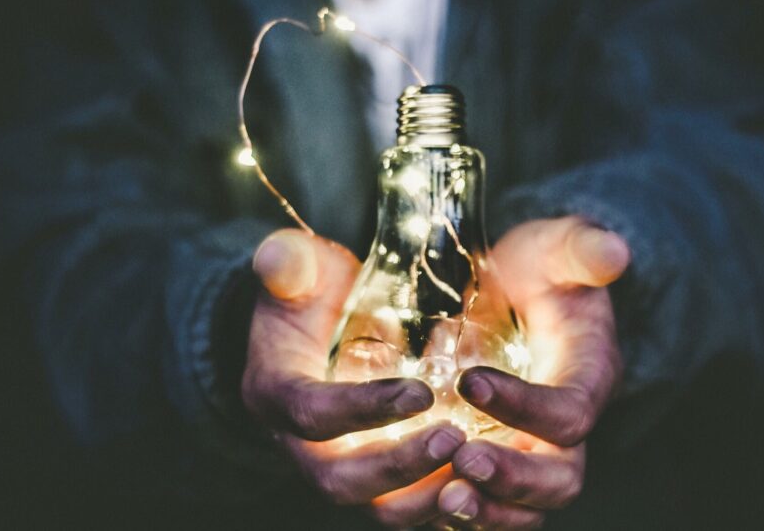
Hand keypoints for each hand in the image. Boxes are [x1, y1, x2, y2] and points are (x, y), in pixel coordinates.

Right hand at [242, 229, 466, 526]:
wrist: (316, 327)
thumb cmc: (311, 292)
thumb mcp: (298, 268)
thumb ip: (289, 262)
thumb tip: (277, 258)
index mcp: (275, 393)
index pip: (311, 414)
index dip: (363, 409)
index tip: (421, 392)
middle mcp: (300, 445)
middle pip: (340, 481)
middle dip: (398, 467)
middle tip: (455, 439)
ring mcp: (337, 467)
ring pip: (376, 508)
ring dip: (426, 498)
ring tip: (478, 468)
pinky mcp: (373, 479)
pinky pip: (406, 508)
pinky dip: (443, 505)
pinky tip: (487, 486)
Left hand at [434, 217, 629, 528]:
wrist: (520, 291)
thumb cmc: (540, 269)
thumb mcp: (558, 248)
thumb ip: (582, 249)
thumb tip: (613, 251)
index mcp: (588, 376)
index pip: (569, 412)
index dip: (525, 406)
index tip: (468, 381)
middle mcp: (566, 426)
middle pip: (559, 477)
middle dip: (514, 478)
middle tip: (462, 461)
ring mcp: (534, 449)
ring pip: (526, 507)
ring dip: (489, 510)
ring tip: (444, 499)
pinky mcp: (502, 458)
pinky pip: (492, 505)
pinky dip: (464, 514)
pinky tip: (423, 502)